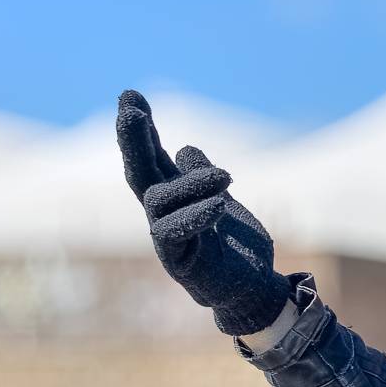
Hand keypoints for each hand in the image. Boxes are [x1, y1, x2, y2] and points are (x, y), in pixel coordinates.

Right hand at [115, 89, 290, 335]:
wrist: (255, 290)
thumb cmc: (236, 248)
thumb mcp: (223, 201)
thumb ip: (202, 177)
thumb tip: (183, 148)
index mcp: (174, 198)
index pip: (151, 158)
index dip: (142, 130)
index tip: (130, 95)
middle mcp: (164, 215)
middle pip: (140, 173)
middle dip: (134, 141)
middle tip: (131, 109)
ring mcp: (169, 240)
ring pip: (159, 203)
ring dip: (190, 184)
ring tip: (225, 176)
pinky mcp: (181, 265)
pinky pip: (177, 236)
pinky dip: (195, 216)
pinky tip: (217, 203)